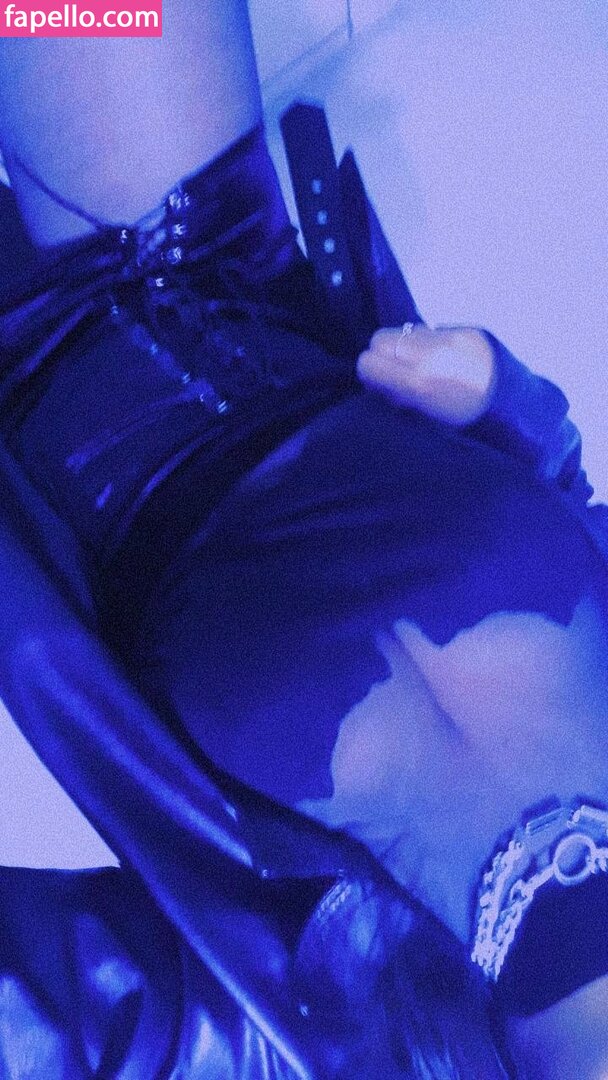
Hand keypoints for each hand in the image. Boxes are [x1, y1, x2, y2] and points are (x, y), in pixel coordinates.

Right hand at [357, 324, 495, 424]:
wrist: (519, 409)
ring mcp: (449, 338)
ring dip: (405, 346)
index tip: (378, 383)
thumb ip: (399, 398)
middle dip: (383, 355)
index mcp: (419, 383)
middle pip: (380, 339)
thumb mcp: (427, 421)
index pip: (368, 362)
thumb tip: (380, 385)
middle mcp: (430, 354)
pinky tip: (443, 360)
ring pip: (404, 330)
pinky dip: (430, 343)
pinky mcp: (466, 330)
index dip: (370, 373)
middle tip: (395, 372)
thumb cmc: (470, 424)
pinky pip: (432, 330)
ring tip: (421, 365)